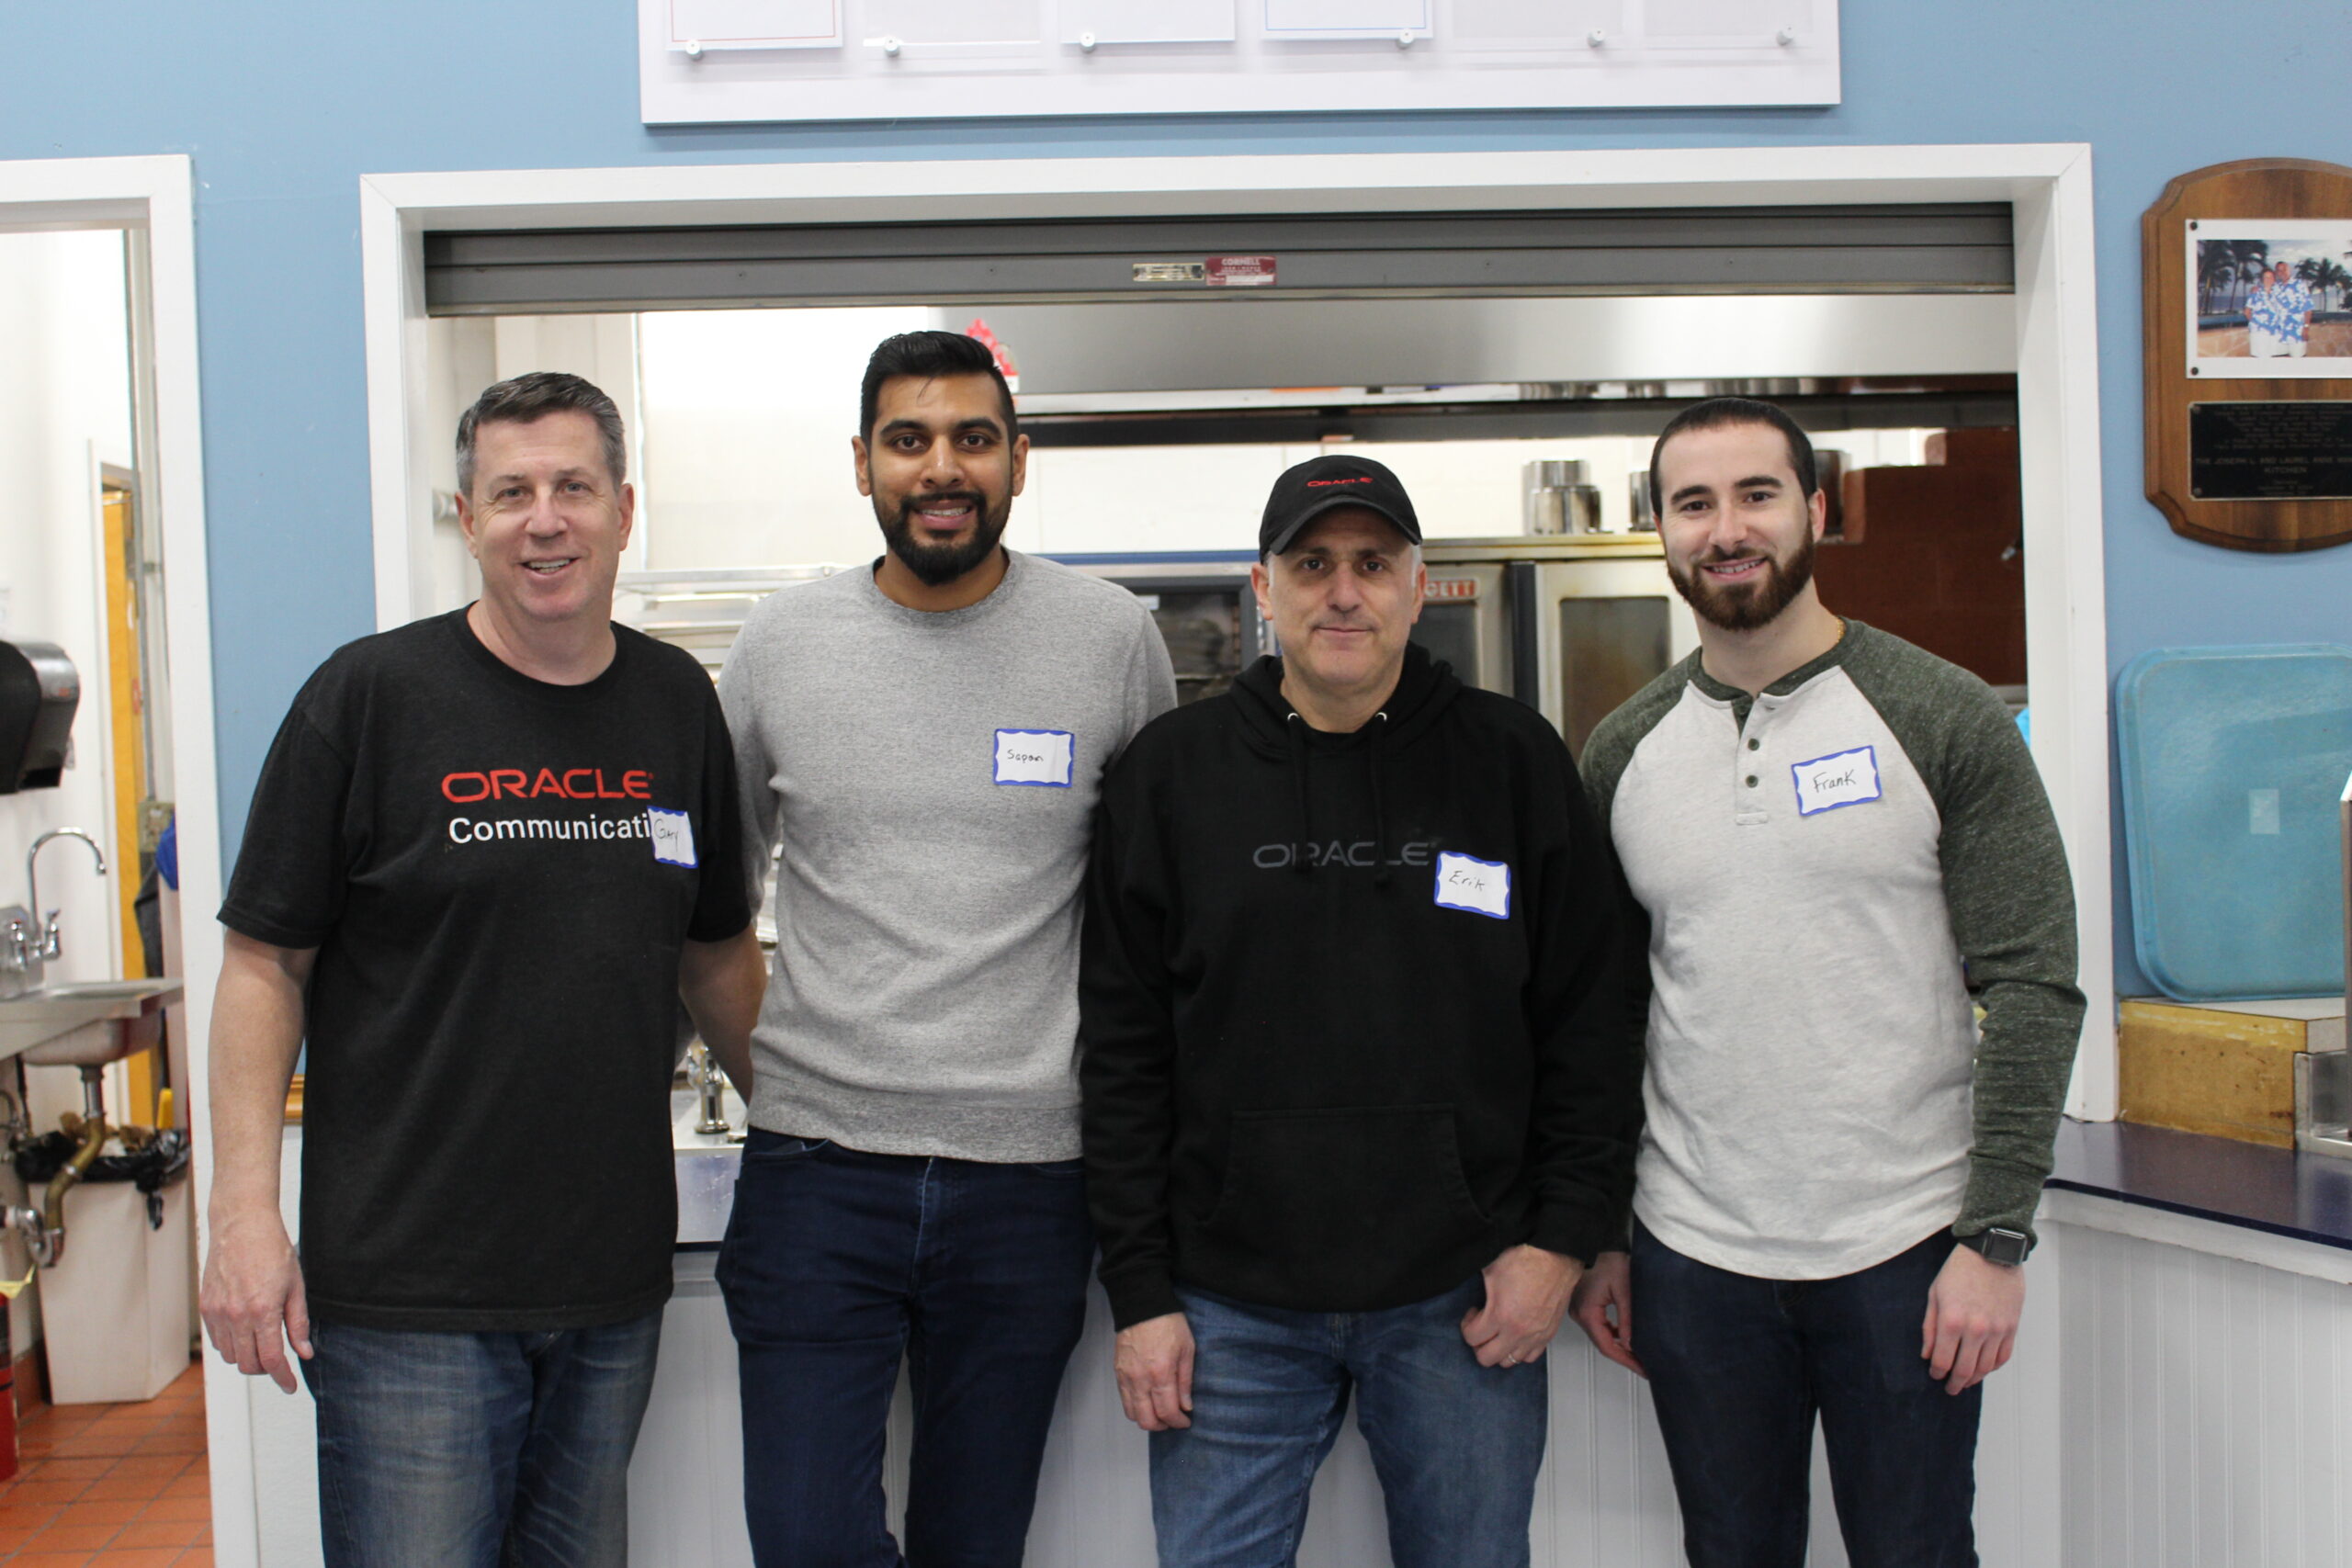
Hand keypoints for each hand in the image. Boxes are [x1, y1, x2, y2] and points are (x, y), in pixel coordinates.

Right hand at [200, 1206, 311, 1393]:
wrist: (242, 1224)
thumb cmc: (272, 1249)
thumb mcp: (296, 1286)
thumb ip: (298, 1323)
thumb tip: (304, 1352)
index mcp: (262, 1311)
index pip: (272, 1359)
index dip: (283, 1377)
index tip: (290, 1386)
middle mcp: (235, 1315)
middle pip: (248, 1364)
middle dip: (266, 1369)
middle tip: (279, 1361)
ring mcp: (217, 1312)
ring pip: (231, 1356)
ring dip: (248, 1358)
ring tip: (263, 1343)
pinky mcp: (205, 1306)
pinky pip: (217, 1341)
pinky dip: (232, 1344)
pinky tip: (246, 1332)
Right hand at [1115, 1312, 1195, 1430]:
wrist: (1142, 1305)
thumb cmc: (1167, 1323)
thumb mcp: (1187, 1350)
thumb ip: (1186, 1381)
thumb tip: (1186, 1406)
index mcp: (1161, 1373)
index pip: (1168, 1411)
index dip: (1179, 1422)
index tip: (1185, 1421)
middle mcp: (1141, 1379)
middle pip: (1147, 1420)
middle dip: (1163, 1426)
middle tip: (1173, 1420)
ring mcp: (1126, 1377)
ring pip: (1133, 1414)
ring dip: (1147, 1419)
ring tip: (1160, 1412)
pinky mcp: (1118, 1373)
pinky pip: (1124, 1401)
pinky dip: (1136, 1407)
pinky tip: (1147, 1401)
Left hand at [1460, 1244, 1582, 1367]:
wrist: (1556, 1256)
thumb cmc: (1526, 1260)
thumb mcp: (1490, 1269)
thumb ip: (1476, 1286)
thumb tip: (1464, 1282)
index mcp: (1500, 1315)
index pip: (1472, 1338)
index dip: (1466, 1325)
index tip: (1472, 1314)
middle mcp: (1518, 1332)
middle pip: (1487, 1358)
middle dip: (1478, 1344)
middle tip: (1481, 1328)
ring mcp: (1535, 1336)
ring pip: (1509, 1361)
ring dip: (1499, 1349)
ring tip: (1498, 1332)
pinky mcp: (1548, 1334)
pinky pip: (1531, 1356)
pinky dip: (1520, 1351)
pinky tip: (1515, 1335)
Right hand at [1568, 1249, 1643, 1376]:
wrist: (1598, 1241)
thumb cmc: (1609, 1259)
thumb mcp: (1624, 1290)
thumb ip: (1628, 1319)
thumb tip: (1632, 1344)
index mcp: (1587, 1312)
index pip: (1608, 1346)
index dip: (1626, 1360)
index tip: (1641, 1368)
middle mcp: (1579, 1314)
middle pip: (1603, 1344)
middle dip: (1624, 1357)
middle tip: (1644, 1366)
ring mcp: (1580, 1310)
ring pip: (1601, 1337)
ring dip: (1619, 1347)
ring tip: (1639, 1355)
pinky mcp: (1584, 1306)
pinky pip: (1599, 1327)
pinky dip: (1613, 1335)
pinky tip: (1627, 1338)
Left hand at [1921, 1243, 2024, 1394]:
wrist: (1991, 1253)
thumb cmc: (1959, 1271)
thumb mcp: (1935, 1295)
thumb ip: (1930, 1328)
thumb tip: (1927, 1355)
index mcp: (1952, 1321)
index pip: (1943, 1361)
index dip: (1937, 1373)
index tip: (1934, 1375)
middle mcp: (1976, 1330)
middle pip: (1965, 1370)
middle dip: (1955, 1383)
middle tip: (1950, 1389)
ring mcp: (1997, 1330)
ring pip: (1985, 1367)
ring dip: (1974, 1379)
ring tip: (1965, 1382)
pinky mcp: (2012, 1328)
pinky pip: (2003, 1357)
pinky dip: (1993, 1367)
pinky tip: (1984, 1369)